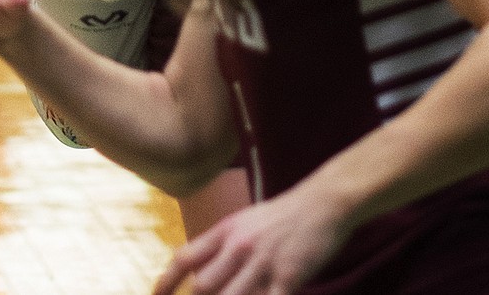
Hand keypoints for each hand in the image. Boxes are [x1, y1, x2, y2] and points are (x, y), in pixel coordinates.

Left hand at [153, 184, 350, 294]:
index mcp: (226, 230)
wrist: (321, 203)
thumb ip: (222, 245)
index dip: (166, 280)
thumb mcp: (244, 222)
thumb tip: (201, 271)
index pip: (186, 257)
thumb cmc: (281, 216)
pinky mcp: (288, 277)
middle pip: (203, 286)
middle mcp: (239, 246)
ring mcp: (263, 263)